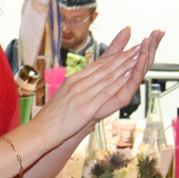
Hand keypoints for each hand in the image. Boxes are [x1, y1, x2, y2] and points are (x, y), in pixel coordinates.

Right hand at [37, 28, 161, 139]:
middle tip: (138, 46)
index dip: (114, 56)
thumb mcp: (63, 97)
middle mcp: (78, 83)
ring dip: (124, 65)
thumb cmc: (51, 118)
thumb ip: (75, 88)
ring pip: (107, 76)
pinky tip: (128, 75)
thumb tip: (82, 83)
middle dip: (123, 56)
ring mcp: (82, 94)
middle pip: (105, 67)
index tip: (126, 49)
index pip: (97, 65)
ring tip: (138, 56)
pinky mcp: (86, 107)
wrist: (41, 130)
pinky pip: (105, 92)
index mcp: (73, 80)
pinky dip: (118, 82)